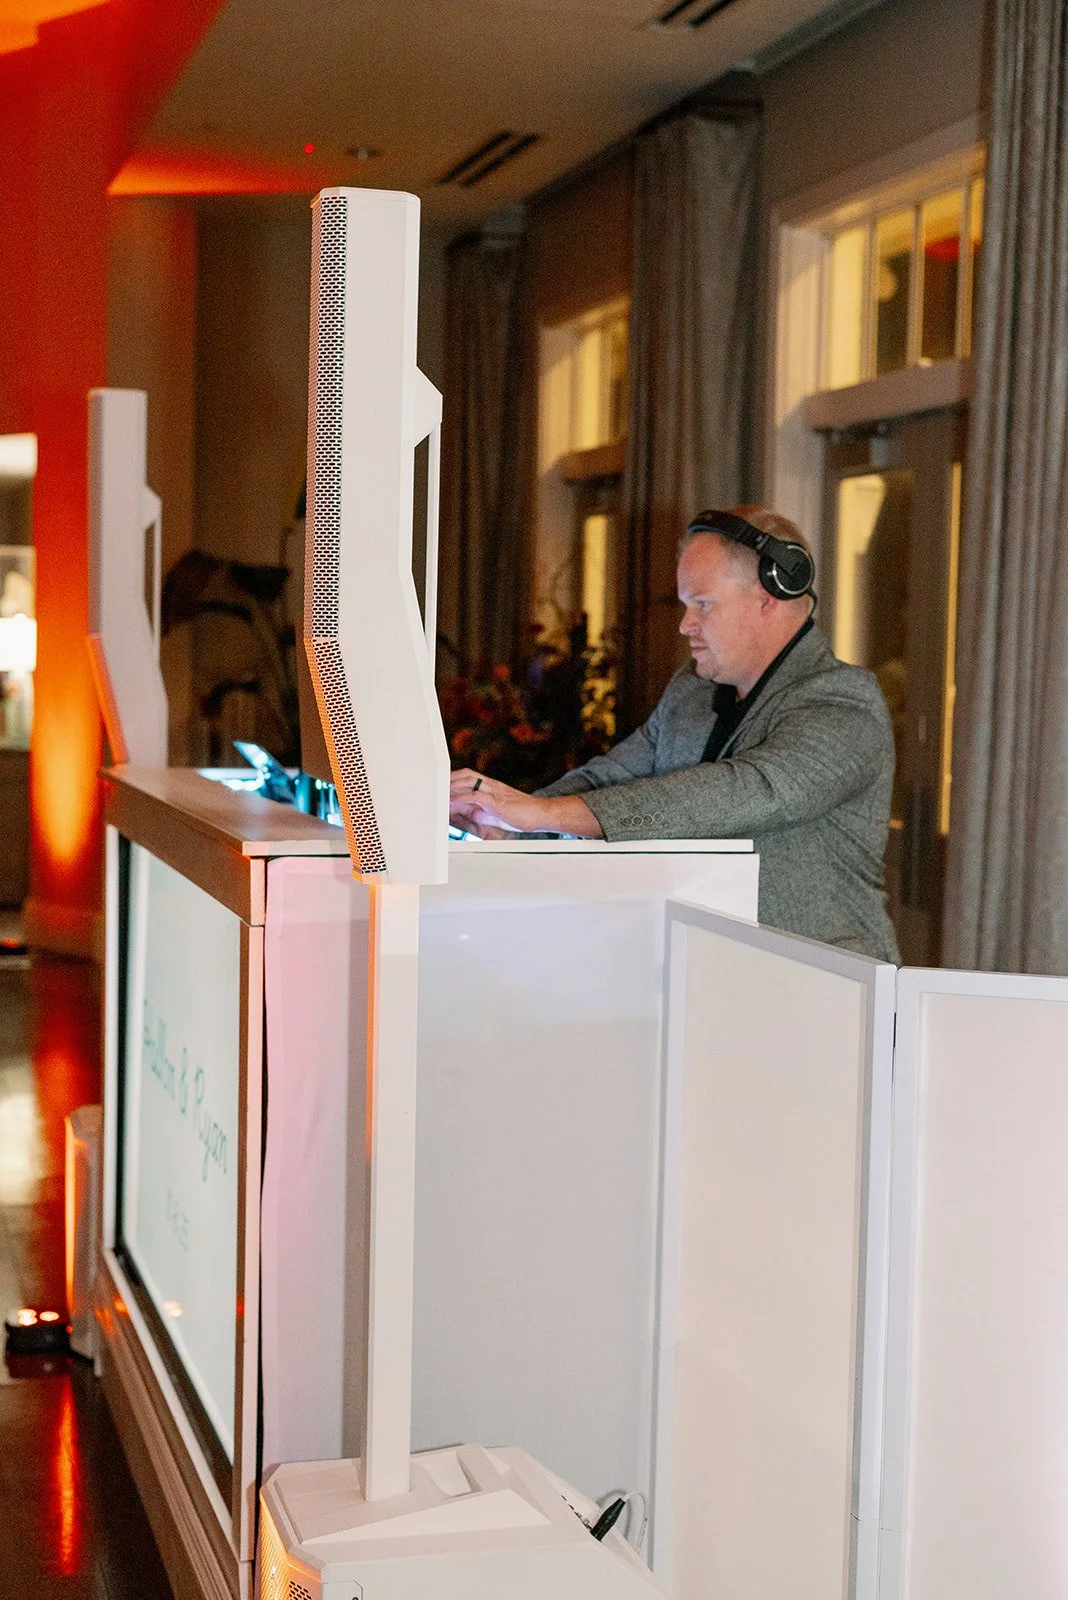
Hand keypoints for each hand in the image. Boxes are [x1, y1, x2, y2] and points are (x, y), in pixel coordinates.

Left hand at [449, 769, 603, 839]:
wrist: (540, 814)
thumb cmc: (520, 815)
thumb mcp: (493, 813)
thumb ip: (476, 811)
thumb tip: (459, 813)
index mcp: (490, 786)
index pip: (467, 777)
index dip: (452, 779)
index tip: (438, 785)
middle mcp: (491, 785)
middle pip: (465, 774)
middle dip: (448, 779)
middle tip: (433, 786)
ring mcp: (494, 791)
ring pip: (468, 781)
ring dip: (451, 786)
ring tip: (438, 793)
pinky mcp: (497, 801)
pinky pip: (476, 796)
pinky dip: (462, 798)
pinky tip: (452, 803)